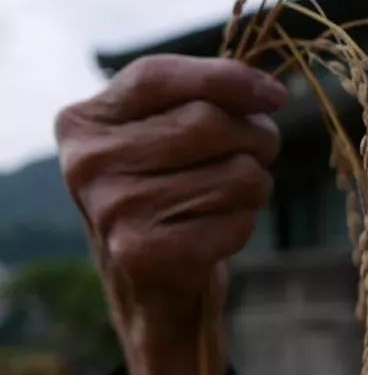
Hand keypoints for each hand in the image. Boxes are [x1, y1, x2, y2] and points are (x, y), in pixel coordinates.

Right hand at [55, 55, 286, 374]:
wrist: (155, 298)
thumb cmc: (169, 203)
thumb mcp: (163, 143)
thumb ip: (199, 102)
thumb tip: (268, 93)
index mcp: (83, 124)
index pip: (160, 76)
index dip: (228, 78)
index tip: (276, 95)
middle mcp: (86, 165)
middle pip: (209, 123)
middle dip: (256, 138)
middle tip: (259, 155)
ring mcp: (113, 211)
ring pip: (237, 173)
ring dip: (255, 186)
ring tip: (233, 199)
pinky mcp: (144, 255)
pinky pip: (237, 220)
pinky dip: (244, 225)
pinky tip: (218, 235)